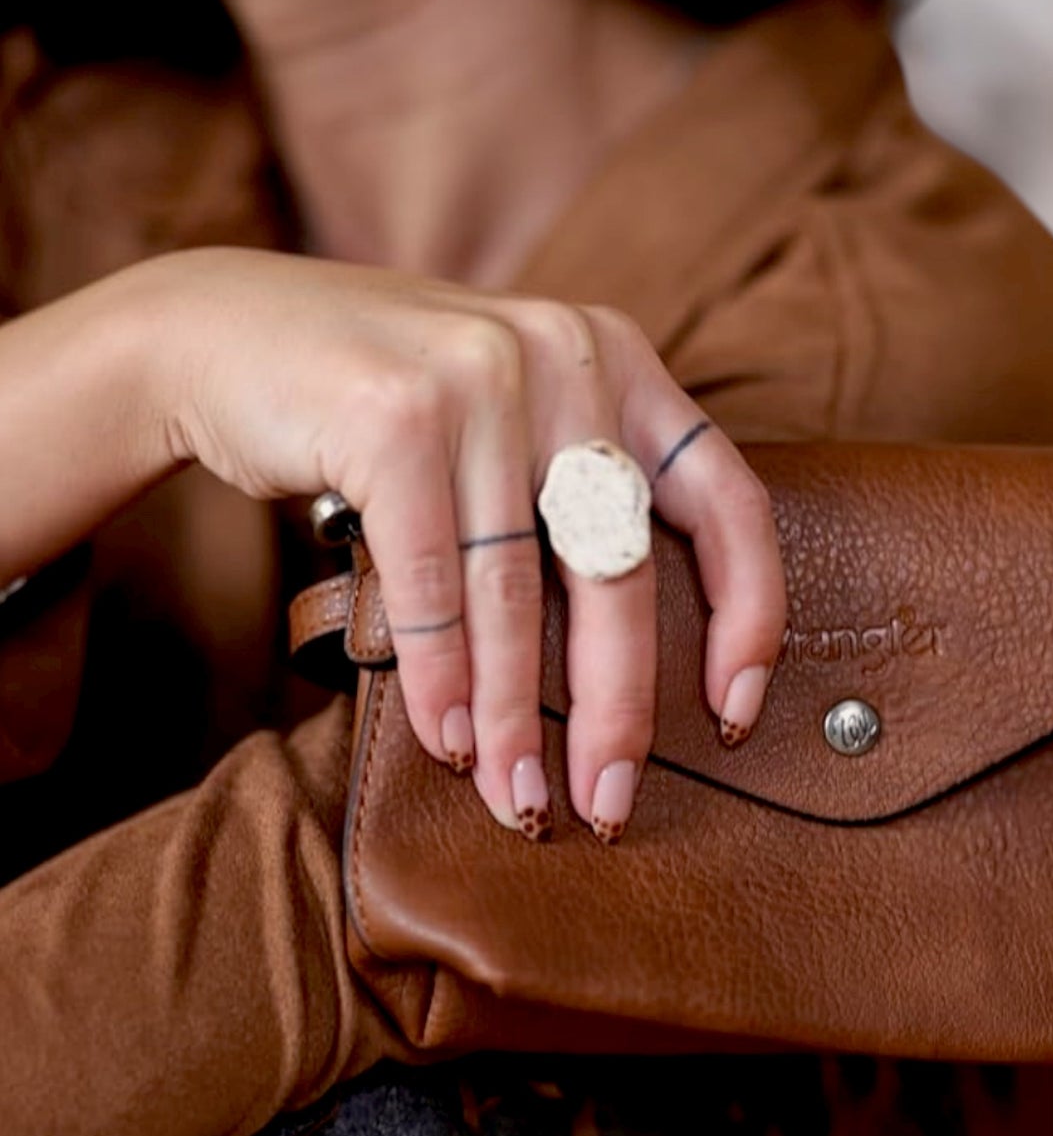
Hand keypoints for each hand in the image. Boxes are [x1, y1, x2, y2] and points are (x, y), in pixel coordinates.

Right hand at [139, 247, 785, 839]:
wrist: (222, 332)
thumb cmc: (388, 408)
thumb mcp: (513, 423)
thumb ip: (574, 496)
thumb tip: (628, 673)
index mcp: (620, 362)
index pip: (727, 502)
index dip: (748, 616)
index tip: (735, 711)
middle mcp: (566, 356)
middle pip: (618, 568)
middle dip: (615, 708)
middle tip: (608, 803)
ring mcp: (481, 376)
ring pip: (517, 590)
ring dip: (513, 716)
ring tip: (516, 797)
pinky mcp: (394, 413)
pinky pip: (434, 582)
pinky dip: (441, 676)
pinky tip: (447, 740)